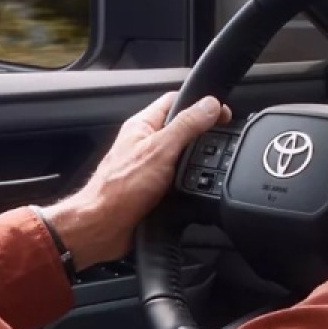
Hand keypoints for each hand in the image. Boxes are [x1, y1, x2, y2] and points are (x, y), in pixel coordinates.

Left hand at [39, 92, 228, 266]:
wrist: (103, 227)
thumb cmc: (120, 189)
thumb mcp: (161, 150)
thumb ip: (186, 125)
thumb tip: (210, 105)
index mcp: (143, 125)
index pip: (176, 101)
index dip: (201, 103)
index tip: (223, 114)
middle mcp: (146, 144)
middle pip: (182, 129)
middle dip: (203, 134)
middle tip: (221, 140)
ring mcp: (150, 167)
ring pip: (183, 157)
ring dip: (197, 163)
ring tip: (210, 165)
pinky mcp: (155, 190)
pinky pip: (180, 181)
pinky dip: (191, 184)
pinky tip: (199, 188)